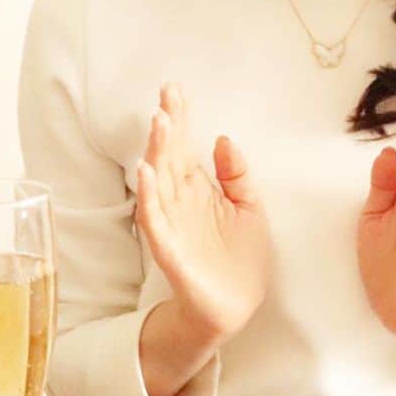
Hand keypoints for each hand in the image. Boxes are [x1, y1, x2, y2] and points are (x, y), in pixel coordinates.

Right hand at [136, 84, 270, 339]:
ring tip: (159, 123)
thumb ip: (238, 175)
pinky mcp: (170, 249)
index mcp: (199, 189)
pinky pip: (155, 220)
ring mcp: (172, 224)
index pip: (185, 147)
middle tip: (166, 97)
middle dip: (167, 127)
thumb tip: (223, 138)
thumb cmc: (240, 257)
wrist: (235, 306)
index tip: (176, 89)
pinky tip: (146, 173)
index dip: (181, 118)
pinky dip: (148, 196)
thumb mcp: (249, 208)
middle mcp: (180, 201)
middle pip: (169, 157)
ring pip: (159, 182)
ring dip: (157, 152)